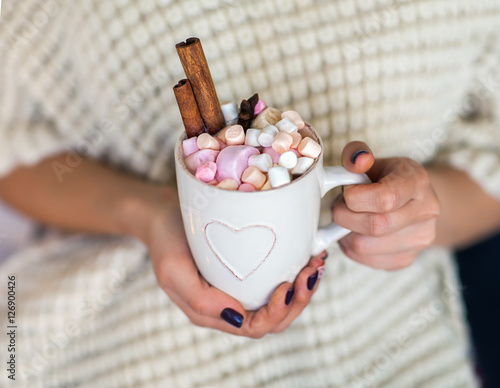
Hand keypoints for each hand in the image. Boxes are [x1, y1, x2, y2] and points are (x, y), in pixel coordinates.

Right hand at [143, 188, 326, 336]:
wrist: (162, 212)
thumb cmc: (166, 239)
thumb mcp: (173, 270)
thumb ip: (201, 300)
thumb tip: (238, 318)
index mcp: (213, 311)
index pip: (255, 327)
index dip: (277, 313)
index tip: (287, 284)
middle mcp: (229, 303)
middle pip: (274, 318)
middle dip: (298, 299)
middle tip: (312, 270)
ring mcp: (238, 286)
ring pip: (279, 301)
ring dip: (302, 286)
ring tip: (315, 262)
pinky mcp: (244, 268)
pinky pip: (274, 277)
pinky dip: (294, 269)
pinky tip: (306, 252)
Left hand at [332, 141, 439, 269]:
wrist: (412, 200)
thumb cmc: (386, 178)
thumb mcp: (373, 160)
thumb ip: (357, 155)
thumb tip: (357, 161)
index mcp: (418, 182)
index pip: (385, 199)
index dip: (355, 198)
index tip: (347, 192)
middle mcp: (426, 212)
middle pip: (375, 226)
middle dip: (345, 216)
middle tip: (339, 207)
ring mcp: (419, 239)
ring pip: (365, 247)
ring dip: (345, 233)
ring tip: (348, 219)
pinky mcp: (406, 259)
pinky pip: (366, 260)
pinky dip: (351, 248)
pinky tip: (355, 233)